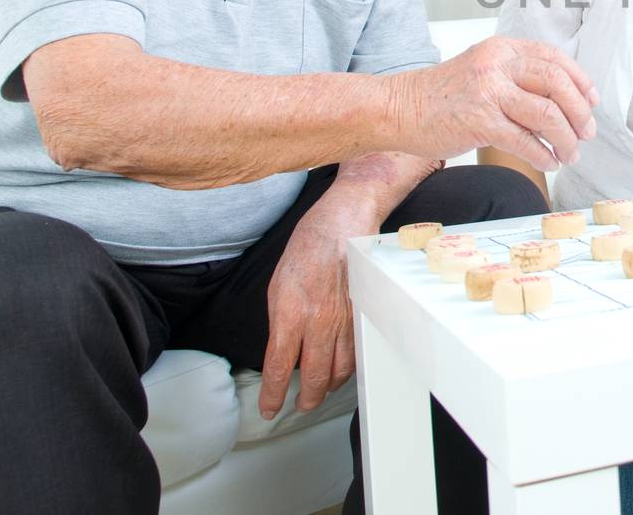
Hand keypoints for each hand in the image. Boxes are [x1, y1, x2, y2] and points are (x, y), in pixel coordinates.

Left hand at [258, 189, 376, 418]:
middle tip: (300, 405)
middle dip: (306, 399)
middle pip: (315, 376)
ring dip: (329, 387)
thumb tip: (281, 351)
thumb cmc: (308, 248)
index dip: (273, 395)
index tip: (269, 408)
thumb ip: (280, 322)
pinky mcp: (362, 315)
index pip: (280, 367)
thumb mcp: (278, 285)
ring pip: (340, 369)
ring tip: (320, 392)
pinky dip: (348, 368)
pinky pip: (356, 352)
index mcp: (291, 313)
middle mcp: (319, 322)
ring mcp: (345, 320)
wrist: (345, 223)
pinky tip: (342, 370)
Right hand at [390, 37, 598, 172]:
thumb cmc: (442, 96)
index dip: (580, 80)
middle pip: (557, 84)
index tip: (592, 101)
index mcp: (502, 49)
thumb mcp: (483, 71)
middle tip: (586, 132)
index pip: (554, 58)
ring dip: (566, 138)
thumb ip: (517, 77)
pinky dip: (543, 155)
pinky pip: (524, 140)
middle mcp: (496, 65)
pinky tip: (548, 161)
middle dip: (579, 112)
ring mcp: (487, 92)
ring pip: (546, 114)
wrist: (398, 108)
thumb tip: (562, 102)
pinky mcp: (478, 121)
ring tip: (570, 153)